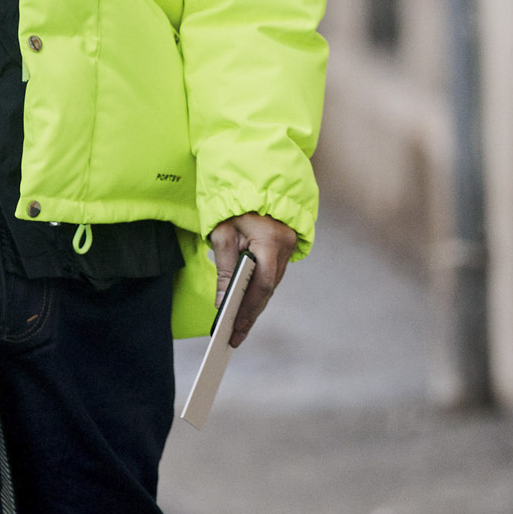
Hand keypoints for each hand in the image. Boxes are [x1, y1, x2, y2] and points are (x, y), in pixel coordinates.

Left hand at [207, 212, 297, 349]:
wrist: (253, 177)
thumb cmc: (235, 203)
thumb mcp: (222, 233)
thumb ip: (224, 269)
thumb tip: (222, 302)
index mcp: (271, 241)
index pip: (262, 284)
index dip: (248, 310)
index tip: (234, 329)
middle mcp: (286, 246)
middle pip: (268, 289)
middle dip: (250, 314)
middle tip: (235, 337)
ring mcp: (289, 246)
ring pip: (271, 284)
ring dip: (255, 305)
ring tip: (238, 327)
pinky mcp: (286, 247)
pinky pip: (272, 275)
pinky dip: (259, 291)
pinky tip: (246, 304)